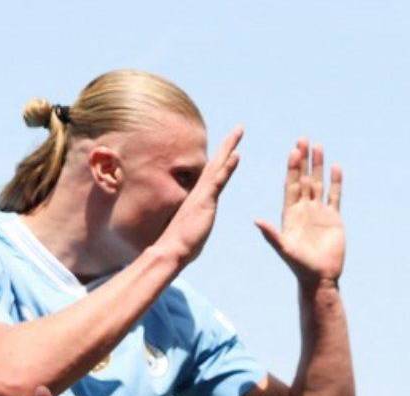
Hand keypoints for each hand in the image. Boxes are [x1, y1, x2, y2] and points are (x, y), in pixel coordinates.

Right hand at [157, 125, 243, 265]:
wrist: (170, 251)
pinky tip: (237, 155)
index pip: (213, 174)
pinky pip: (218, 180)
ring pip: (217, 165)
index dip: (222, 160)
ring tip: (239, 131)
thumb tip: (193, 230)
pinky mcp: (205, 201)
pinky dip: (227, 167)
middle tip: (238, 129)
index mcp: (198, 198)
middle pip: (215, 163)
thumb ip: (195, 225)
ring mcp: (202, 195)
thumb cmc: (179, 247)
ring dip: (229, 147)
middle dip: (227, 145)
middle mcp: (200, 192)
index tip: (231, 148)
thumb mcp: (191, 232)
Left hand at [256, 139, 344, 285]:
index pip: (290, 185)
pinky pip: (335, 195)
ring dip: (318, 166)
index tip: (292, 151)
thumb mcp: (283, 248)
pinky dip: (336, 182)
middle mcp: (303, 209)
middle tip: (303, 139)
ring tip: (319, 146)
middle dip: (303, 160)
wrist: (319, 277)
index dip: (291, 168)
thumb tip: (256, 220)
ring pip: (319, 183)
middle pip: (303, 179)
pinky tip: (336, 167)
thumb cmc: (299, 265)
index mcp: (290, 213)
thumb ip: (271, 234)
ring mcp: (319, 212)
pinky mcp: (334, 218)